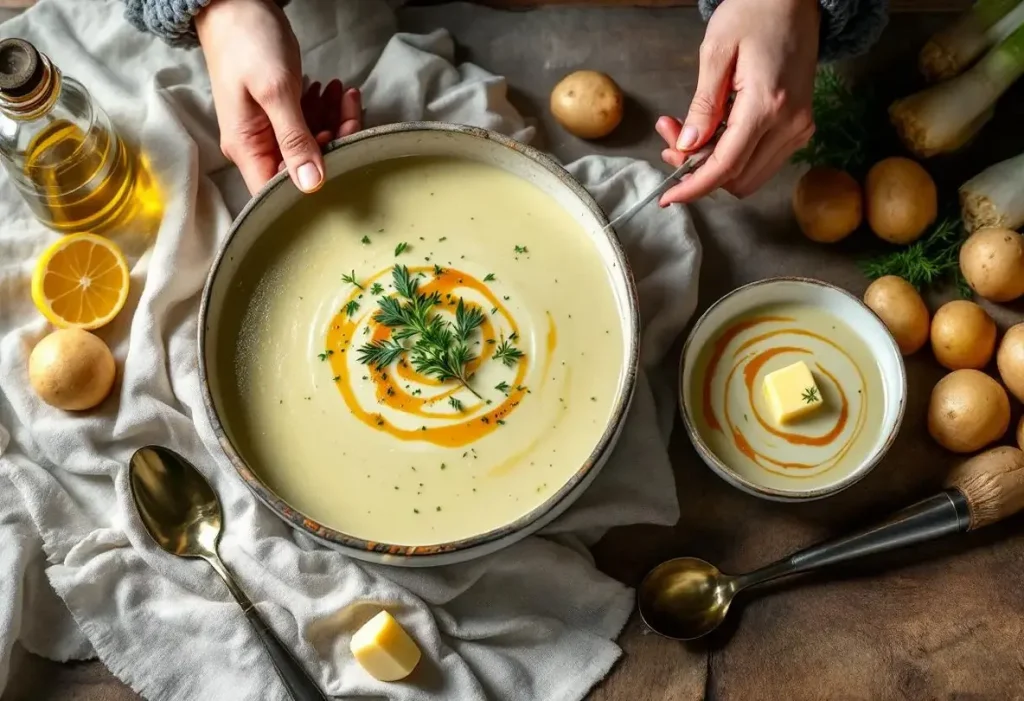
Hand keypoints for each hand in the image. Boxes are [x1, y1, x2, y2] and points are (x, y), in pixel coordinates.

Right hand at [196, 0, 361, 194]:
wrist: (234, 3)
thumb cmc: (247, 43)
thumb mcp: (275, 91)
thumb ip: (294, 139)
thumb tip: (311, 186)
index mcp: (247, 149)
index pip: (279, 191)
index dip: (312, 183)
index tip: (339, 155)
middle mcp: (256, 146)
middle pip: (302, 168)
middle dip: (333, 144)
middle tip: (349, 113)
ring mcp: (268, 130)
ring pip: (310, 144)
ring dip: (334, 122)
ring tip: (344, 93)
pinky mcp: (280, 113)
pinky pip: (308, 123)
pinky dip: (325, 110)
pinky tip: (334, 91)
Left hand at [656, 0, 819, 203]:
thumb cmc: (754, 13)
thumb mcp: (717, 52)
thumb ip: (703, 105)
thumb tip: (686, 147)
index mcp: (767, 104)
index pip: (725, 166)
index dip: (693, 187)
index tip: (667, 198)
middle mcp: (789, 124)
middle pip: (736, 178)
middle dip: (698, 171)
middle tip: (669, 139)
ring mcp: (799, 128)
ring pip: (749, 175)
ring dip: (714, 166)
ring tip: (687, 132)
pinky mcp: (800, 127)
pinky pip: (761, 161)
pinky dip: (733, 157)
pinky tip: (713, 131)